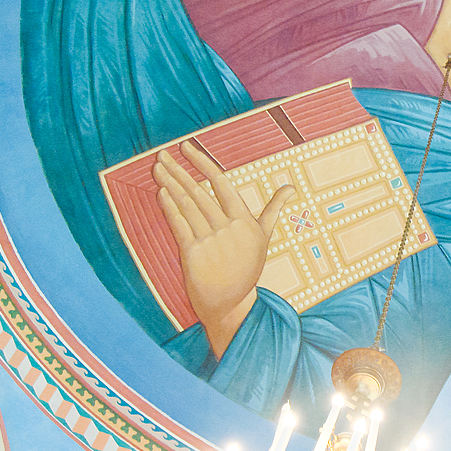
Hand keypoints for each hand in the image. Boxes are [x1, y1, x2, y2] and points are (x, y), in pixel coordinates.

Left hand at [153, 141, 293, 357]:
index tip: (186, 147)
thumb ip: (274, 209)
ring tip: (158, 167)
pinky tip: (161, 191)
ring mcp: (210, 241)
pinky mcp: (193, 254)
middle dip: (179, 170)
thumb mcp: (263, 237)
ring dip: (170, 184)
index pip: (221, 183)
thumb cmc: (246, 267)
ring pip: (187, 205)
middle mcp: (228, 228)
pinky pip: (179, 225)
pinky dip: (168, 207)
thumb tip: (292, 188)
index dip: (202, 162)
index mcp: (244, 221)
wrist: (231, 304)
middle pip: (199, 192)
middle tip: (162, 153)